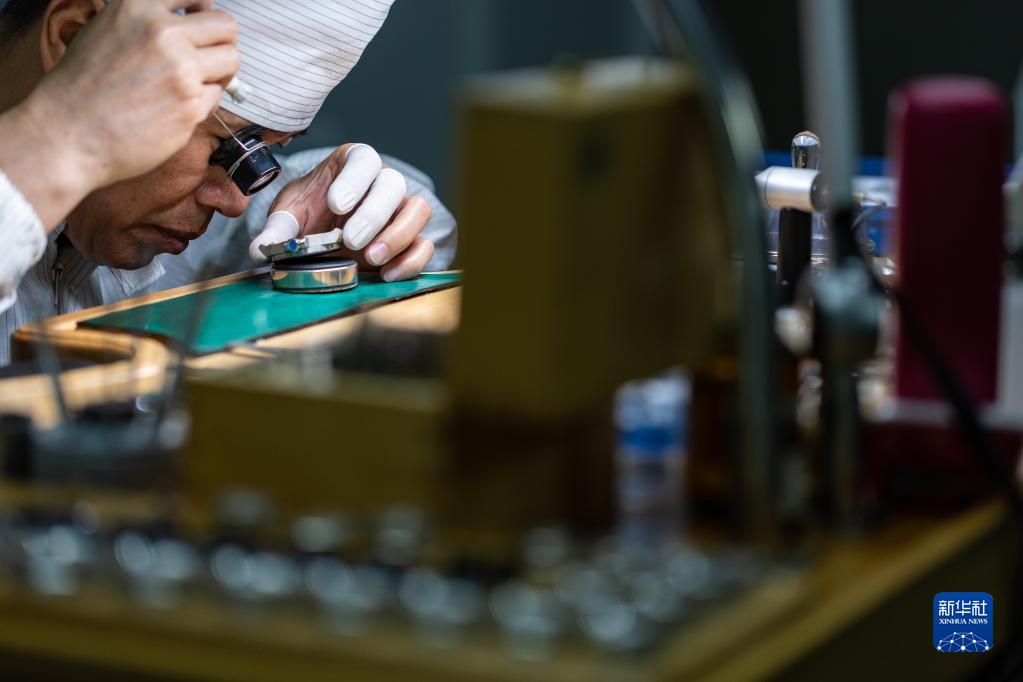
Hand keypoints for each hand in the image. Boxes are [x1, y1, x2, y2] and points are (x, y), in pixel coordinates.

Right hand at [0, 0, 238, 228]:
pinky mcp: (191, 105)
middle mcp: (162, 33)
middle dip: (221, 42)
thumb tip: (192, 16)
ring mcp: (180, 69)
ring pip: (231, 60)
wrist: (68, 134)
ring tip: (195, 84)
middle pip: (225, 26)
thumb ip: (146, 21)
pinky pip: (217, 95)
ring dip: (220, 72)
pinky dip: (204, 101)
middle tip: (208, 60)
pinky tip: (177, 108)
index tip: (199, 30)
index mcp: (138, 7)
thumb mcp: (105, 30)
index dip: (202, 15)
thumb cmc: (82, 87)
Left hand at [250, 144, 434, 281]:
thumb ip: (278, 229)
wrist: (324, 233)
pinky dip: (411, 260)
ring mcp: (400, 210)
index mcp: (353, 164)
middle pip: (393, 185)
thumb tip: (260, 250)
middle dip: (374, 214)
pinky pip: (423, 244)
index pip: (363, 159)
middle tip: (351, 240)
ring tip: (371, 257)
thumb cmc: (311, 213)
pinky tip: (387, 274)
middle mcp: (382, 182)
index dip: (354, 179)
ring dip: (397, 235)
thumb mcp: (289, 216)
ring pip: (417, 210)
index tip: (335, 204)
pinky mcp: (410, 239)